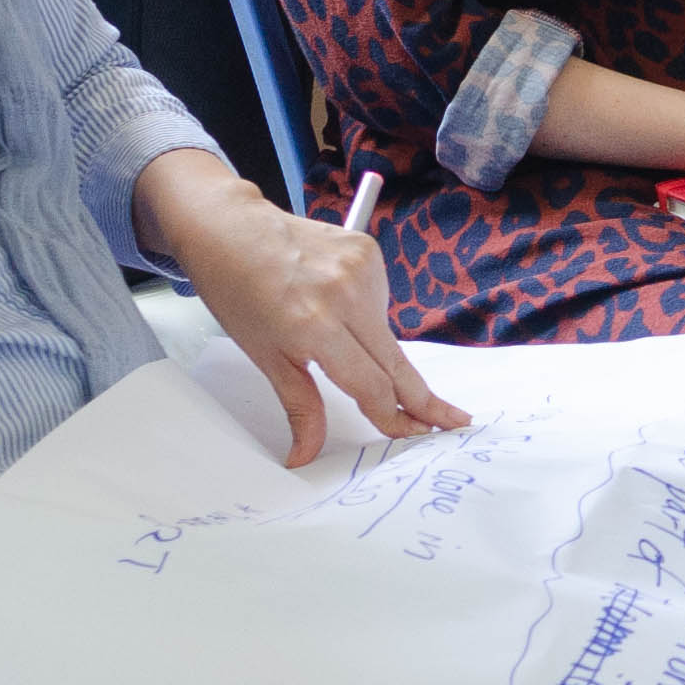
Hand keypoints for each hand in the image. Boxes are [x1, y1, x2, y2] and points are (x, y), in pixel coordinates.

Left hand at [142, 152, 464, 466]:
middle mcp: (346, 294)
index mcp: (315, 326)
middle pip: (395, 361)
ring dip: (376, 350)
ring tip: (329, 330)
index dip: (392, 416)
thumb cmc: (237, 293)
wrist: (229, 229)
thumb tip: (305, 456)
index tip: (412, 433)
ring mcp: (362, 267)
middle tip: (455, 421)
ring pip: (385, 332)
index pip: (371, 384)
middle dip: (424, 398)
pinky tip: (336, 303)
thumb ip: (299, 406)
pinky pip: (379, 301)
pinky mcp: (368, 251)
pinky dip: (366, 314)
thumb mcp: (264, 357)